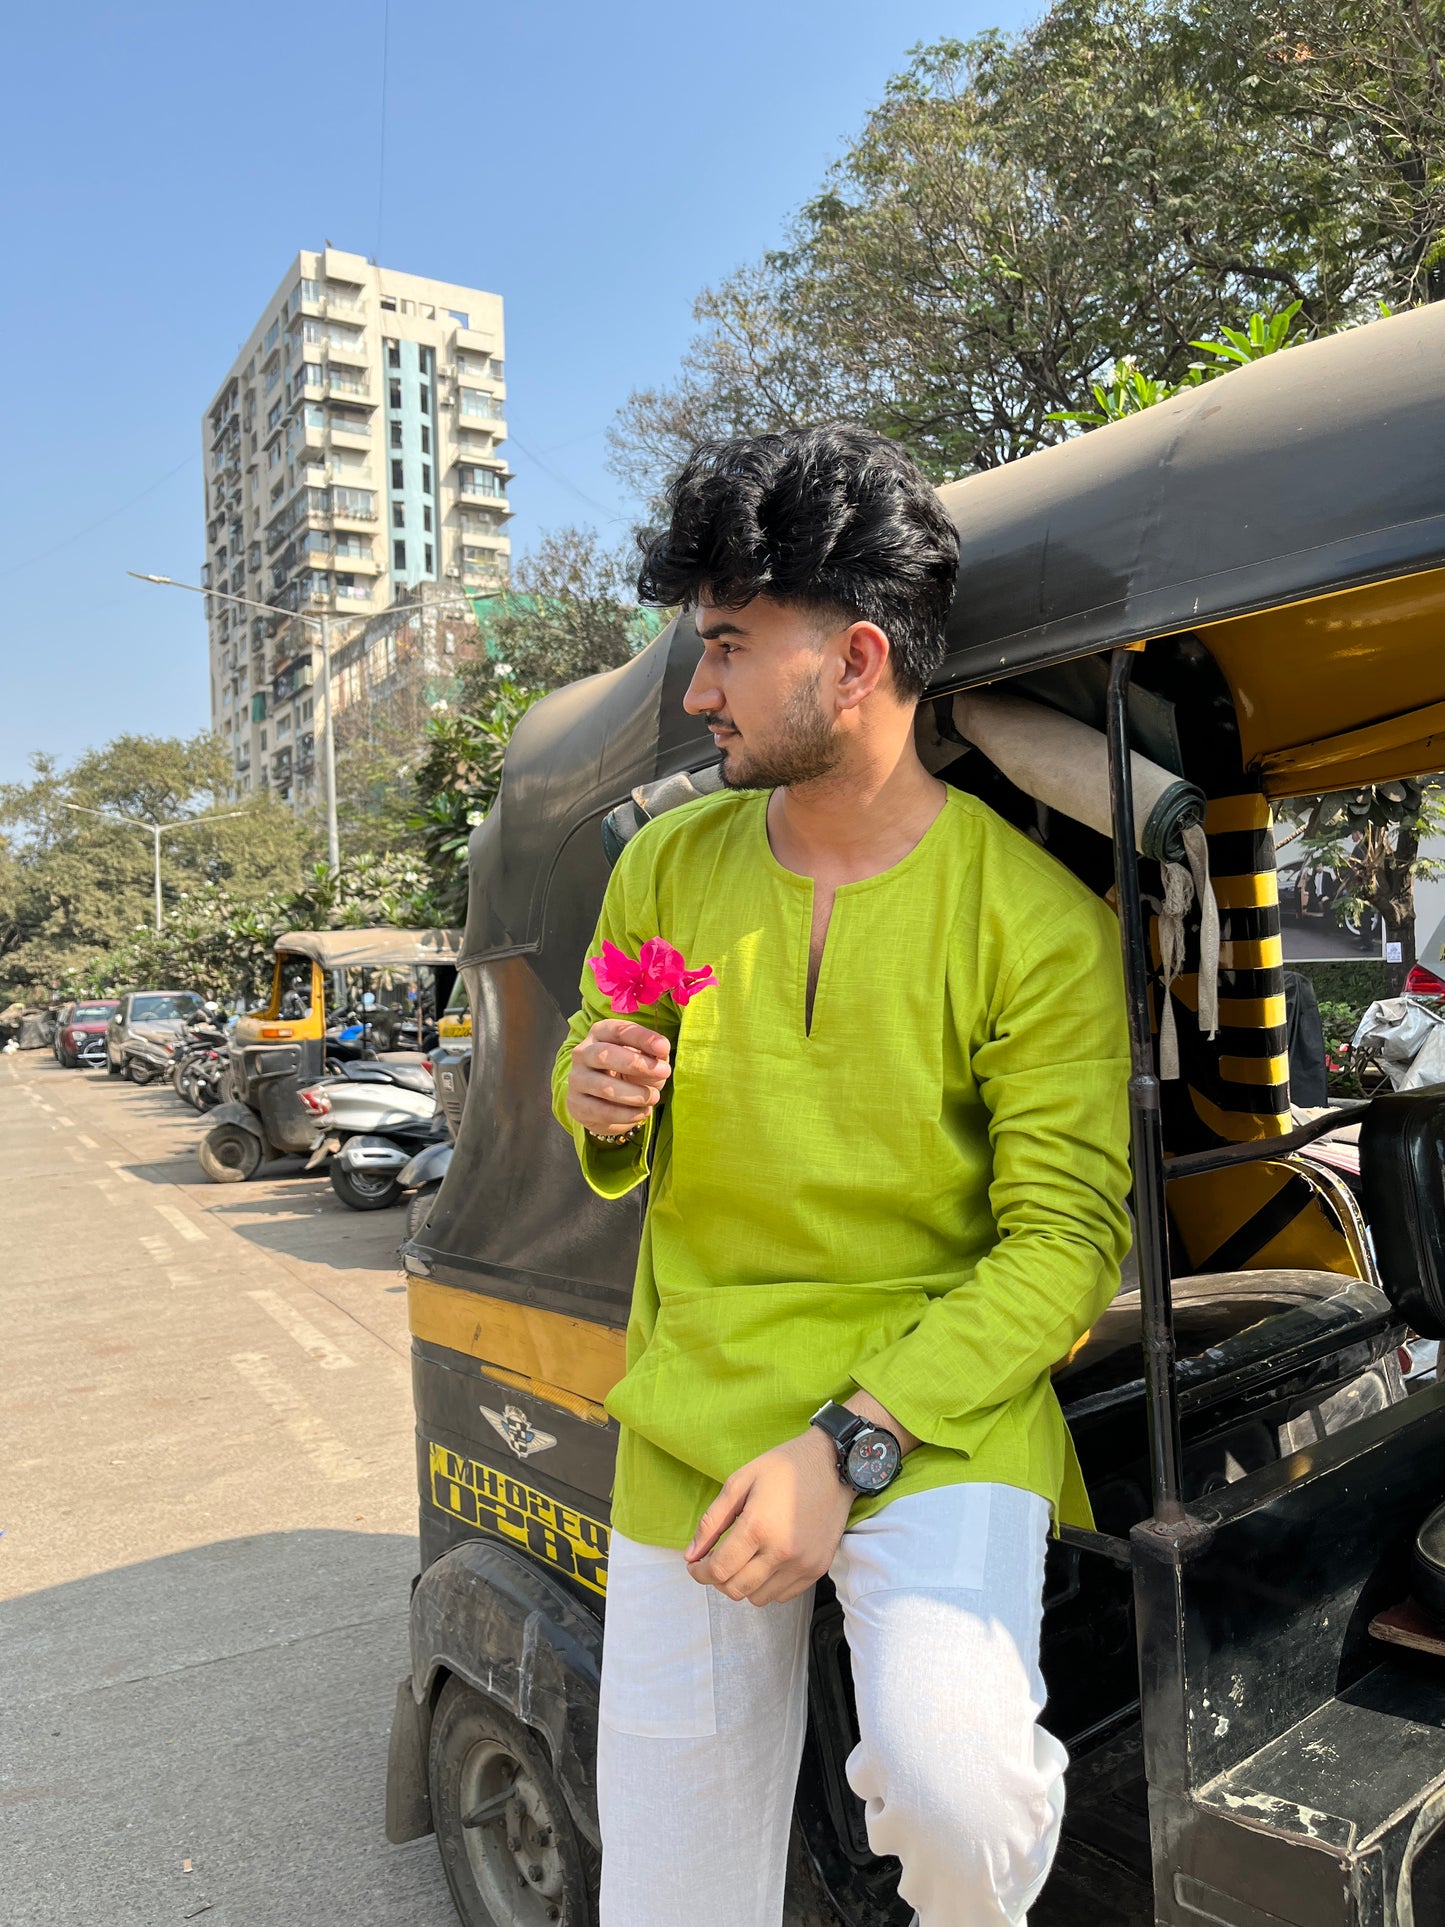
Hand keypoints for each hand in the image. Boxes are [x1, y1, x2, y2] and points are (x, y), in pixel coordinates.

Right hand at [565, 1018, 670, 1137]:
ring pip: (604, 1087)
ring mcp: (577, 1080)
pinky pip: (603, 1112)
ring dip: (636, 1094)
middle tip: (664, 1072)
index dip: (642, 1037)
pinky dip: (628, 1114)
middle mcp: (582, 1053)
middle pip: (603, 1055)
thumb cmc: (630, 1072)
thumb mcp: (646, 1057)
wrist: (608, 1102)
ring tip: (654, 1097)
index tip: (663, 1047)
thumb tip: (661, 1048)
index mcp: (599, 1034)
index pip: (618, 1030)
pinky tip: (643, 1111)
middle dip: (636, 1064)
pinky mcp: (577, 1105)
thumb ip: (655, 1051)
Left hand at [685, 1429, 852, 1605]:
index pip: (719, 1570)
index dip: (700, 1572)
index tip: (696, 1565)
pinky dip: (768, 1586)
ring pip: (759, 1598)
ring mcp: (802, 1564)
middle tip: (717, 1561)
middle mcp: (782, 1552)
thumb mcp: (740, 1481)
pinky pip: (783, 1596)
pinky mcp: (817, 1569)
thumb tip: (691, 1555)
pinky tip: (766, 1562)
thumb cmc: (784, 1467)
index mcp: (758, 1527)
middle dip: (718, 1580)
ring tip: (744, 1560)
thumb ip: (712, 1521)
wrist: (833, 1464)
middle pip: (736, 1590)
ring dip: (744, 1584)